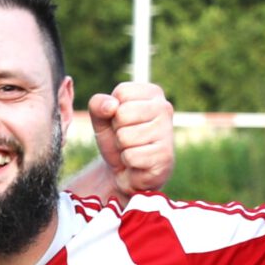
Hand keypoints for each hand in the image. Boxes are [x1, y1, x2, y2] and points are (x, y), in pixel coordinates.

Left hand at [89, 80, 174, 195]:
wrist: (126, 171)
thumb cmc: (117, 139)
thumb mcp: (102, 119)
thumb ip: (98, 105)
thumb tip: (111, 107)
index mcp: (153, 93)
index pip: (122, 92)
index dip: (113, 111)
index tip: (123, 121)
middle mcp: (164, 108)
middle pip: (122, 114)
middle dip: (117, 130)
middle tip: (127, 138)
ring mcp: (167, 132)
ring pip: (124, 137)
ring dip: (122, 147)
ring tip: (132, 149)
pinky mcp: (165, 156)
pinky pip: (130, 156)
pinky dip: (128, 161)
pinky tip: (138, 162)